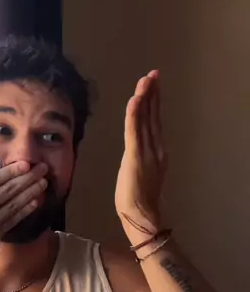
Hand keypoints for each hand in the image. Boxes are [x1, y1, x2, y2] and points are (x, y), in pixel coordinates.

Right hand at [0, 161, 47, 291]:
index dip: (11, 171)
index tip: (24, 164)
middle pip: (8, 190)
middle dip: (27, 178)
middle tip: (42, 169)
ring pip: (14, 204)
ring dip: (30, 192)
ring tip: (43, 183)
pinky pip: (12, 220)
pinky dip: (24, 210)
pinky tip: (34, 203)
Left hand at [115, 70, 167, 240]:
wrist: (142, 217)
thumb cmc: (137, 200)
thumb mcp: (138, 172)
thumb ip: (138, 157)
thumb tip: (134, 148)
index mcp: (156, 151)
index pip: (153, 121)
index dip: (152, 101)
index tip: (151, 84)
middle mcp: (155, 148)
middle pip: (153, 116)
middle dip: (152, 93)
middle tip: (153, 74)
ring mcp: (148, 152)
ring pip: (146, 119)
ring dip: (145, 98)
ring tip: (146, 80)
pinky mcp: (136, 158)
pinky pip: (135, 132)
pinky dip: (135, 115)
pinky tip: (136, 100)